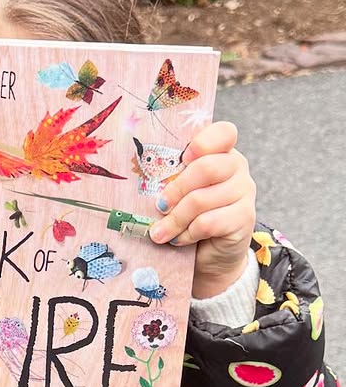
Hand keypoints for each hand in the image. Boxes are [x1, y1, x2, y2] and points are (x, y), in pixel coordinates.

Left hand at [148, 121, 256, 298]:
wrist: (209, 253)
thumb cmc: (187, 215)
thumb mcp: (178, 190)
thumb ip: (171, 176)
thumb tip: (141, 176)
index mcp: (220, 152)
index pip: (223, 133)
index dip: (201, 143)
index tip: (181, 159)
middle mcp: (237, 167)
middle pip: (206, 168)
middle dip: (175, 190)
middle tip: (159, 207)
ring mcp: (245, 192)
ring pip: (202, 200)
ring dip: (175, 219)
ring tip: (160, 232)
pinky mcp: (245, 218)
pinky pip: (208, 223)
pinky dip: (187, 234)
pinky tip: (179, 239)